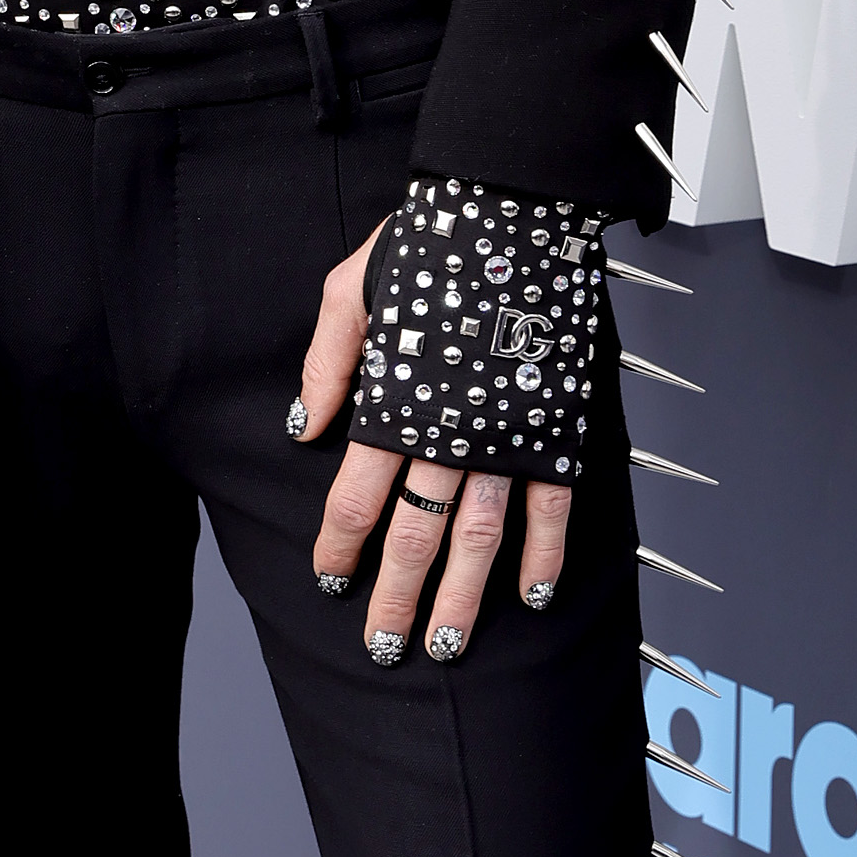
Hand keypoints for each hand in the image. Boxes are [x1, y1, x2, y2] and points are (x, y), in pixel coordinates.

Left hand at [292, 220, 572, 660]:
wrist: (511, 209)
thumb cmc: (425, 241)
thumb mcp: (347, 290)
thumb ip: (326, 365)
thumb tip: (303, 428)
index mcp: (393, 402)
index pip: (357, 498)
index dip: (340, 548)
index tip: (330, 582)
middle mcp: (447, 432)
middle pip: (415, 535)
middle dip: (396, 598)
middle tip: (384, 647)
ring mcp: (505, 435)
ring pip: (479, 538)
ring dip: (461, 597)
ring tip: (445, 645)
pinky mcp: (553, 427)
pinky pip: (551, 508)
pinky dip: (543, 557)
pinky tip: (530, 596)